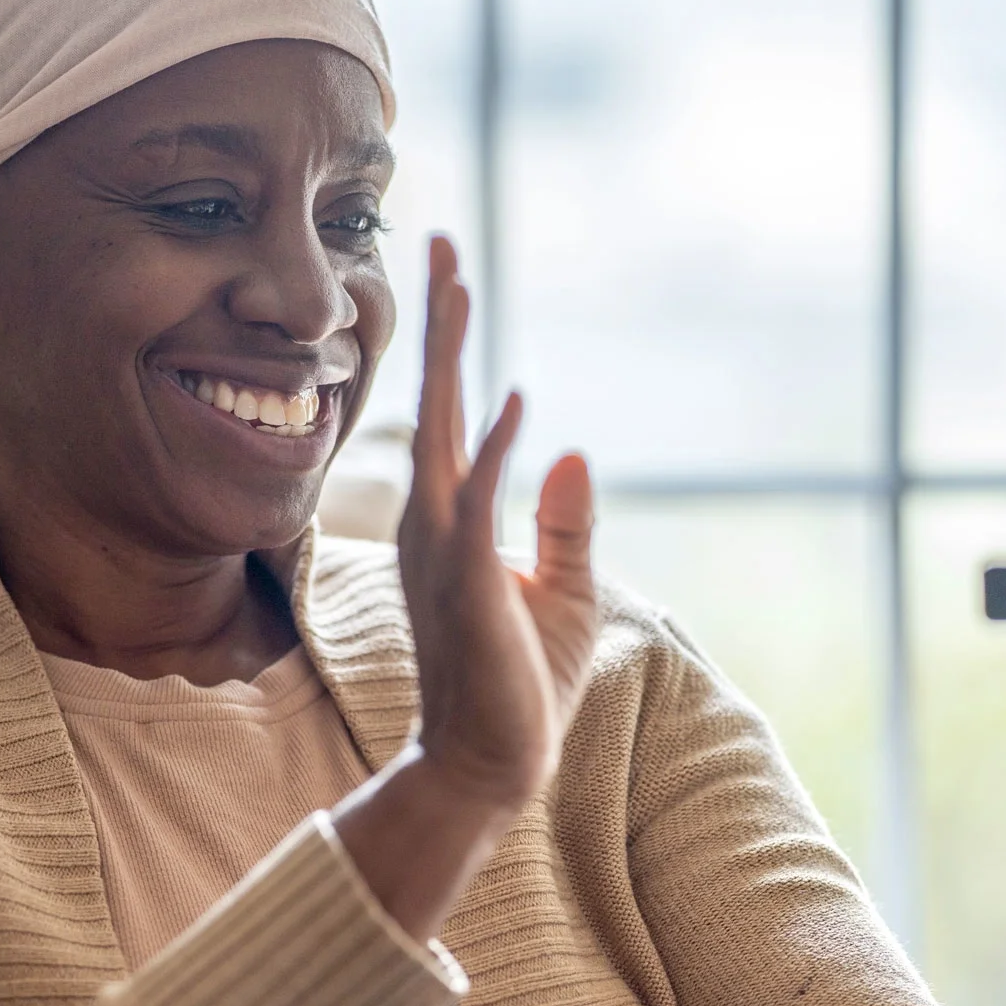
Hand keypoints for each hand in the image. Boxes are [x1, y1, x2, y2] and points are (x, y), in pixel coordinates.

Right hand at [395, 235, 599, 807]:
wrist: (493, 764)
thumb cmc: (521, 683)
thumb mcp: (562, 590)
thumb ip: (562, 522)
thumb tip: (570, 449)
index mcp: (454, 520)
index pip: (453, 412)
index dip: (451, 342)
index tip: (453, 273)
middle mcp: (435, 522)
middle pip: (435, 400)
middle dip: (438, 322)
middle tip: (438, 241)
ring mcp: (444, 552)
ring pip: (443, 433)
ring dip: (450, 359)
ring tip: (456, 284)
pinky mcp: (470, 587)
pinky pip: (478, 506)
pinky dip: (496, 453)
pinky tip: (515, 402)